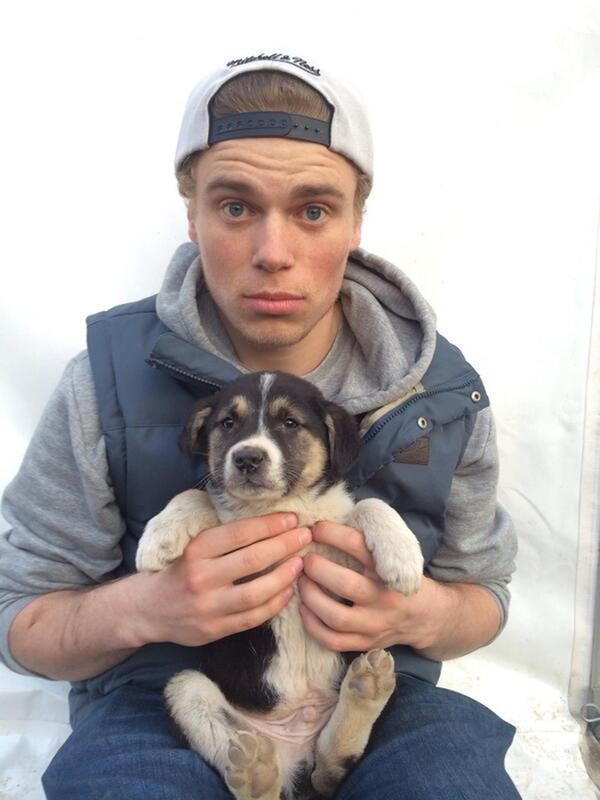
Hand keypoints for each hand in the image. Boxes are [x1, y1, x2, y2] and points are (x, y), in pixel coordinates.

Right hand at [132, 513, 310, 646]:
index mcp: (195, 551)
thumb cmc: (179, 570)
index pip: (239, 533)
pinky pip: (253, 617)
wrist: (148, 609)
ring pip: (256, 592)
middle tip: (305, 536)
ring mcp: (208, 607)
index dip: (269, 525)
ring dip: (284, 576)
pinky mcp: (215, 630)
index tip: (292, 519)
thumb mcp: (194, 547)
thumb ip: (225, 539)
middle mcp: (201, 578)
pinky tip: (288, 590)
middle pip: (252, 560)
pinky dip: (275, 603)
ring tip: (300, 563)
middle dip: (284, 545)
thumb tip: (271, 524)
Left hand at [298, 520, 443, 652]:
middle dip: (318, 569)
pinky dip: (313, 625)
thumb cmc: (399, 577)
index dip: (333, 534)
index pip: (358, 546)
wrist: (427, 616)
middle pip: (346, 585)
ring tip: (301, 582)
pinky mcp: (365, 643)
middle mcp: (384, 598)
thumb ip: (366, 543)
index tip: (316, 528)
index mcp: (390, 569)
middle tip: (305, 559)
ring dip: (311, 598)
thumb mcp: (393, 555)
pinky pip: (333, 641)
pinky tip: (304, 608)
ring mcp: (375, 624)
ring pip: (336, 617)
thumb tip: (327, 524)